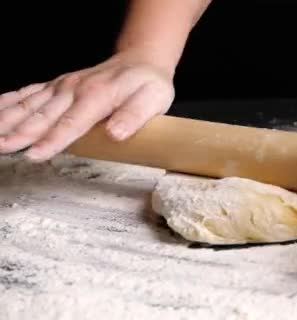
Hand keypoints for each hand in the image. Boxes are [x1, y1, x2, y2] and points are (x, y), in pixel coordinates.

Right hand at [0, 51, 174, 161]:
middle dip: (19, 133)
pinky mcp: (57, 86)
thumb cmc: (149, 84)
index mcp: (97, 96)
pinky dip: (9, 102)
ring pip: (29, 105)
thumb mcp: (154, 100)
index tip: (34, 154)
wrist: (141, 60)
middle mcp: (74, 89)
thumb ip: (134, 117)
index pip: (71, 123)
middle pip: (43, 116)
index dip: (52, 140)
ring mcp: (63, 87)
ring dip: (8, 120)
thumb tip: (115, 134)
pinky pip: (29, 93)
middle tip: (1, 147)